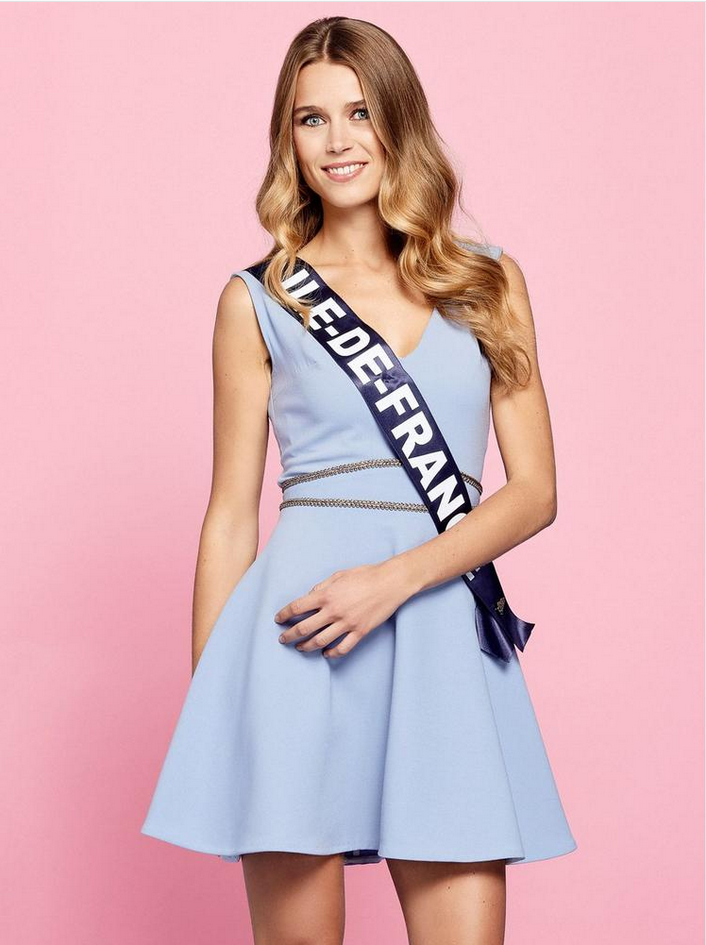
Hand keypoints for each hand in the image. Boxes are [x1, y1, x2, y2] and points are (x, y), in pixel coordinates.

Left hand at [274, 559, 412, 658]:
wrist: (390, 582)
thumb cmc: (365, 575)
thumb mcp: (339, 575)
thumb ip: (322, 586)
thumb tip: (310, 596)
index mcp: (326, 595)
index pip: (298, 607)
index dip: (285, 614)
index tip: (278, 619)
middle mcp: (334, 611)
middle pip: (304, 628)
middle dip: (290, 635)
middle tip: (283, 639)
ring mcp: (347, 623)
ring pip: (320, 641)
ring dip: (306, 646)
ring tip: (300, 648)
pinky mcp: (360, 631)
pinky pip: (342, 648)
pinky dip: (332, 653)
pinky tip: (326, 654)